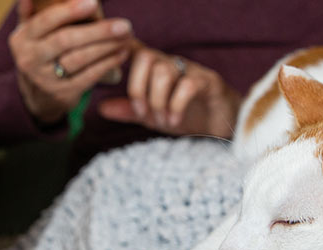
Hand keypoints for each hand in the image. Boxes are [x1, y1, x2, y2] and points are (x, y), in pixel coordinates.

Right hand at [10, 0, 132, 124]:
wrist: (38, 92)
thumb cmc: (42, 49)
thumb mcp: (30, 31)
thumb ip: (31, 11)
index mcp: (22, 38)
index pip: (45, 21)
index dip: (69, 11)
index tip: (94, 3)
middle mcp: (30, 59)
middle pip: (66, 41)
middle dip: (97, 31)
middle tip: (124, 25)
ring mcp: (46, 78)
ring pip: (80, 59)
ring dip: (107, 47)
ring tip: (127, 37)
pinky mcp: (64, 92)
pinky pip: (89, 76)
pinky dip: (108, 63)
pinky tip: (122, 53)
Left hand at [99, 47, 240, 137]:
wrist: (221, 126)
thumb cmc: (187, 116)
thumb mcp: (153, 116)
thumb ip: (129, 111)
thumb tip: (101, 107)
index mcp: (156, 67)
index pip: (136, 49)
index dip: (122, 49)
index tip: (112, 63)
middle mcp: (172, 63)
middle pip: (146, 57)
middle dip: (138, 89)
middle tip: (143, 114)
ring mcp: (191, 70)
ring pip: (164, 72)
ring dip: (157, 101)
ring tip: (162, 121)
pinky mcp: (208, 82)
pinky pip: (187, 85)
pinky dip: (175, 106)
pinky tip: (175, 121)